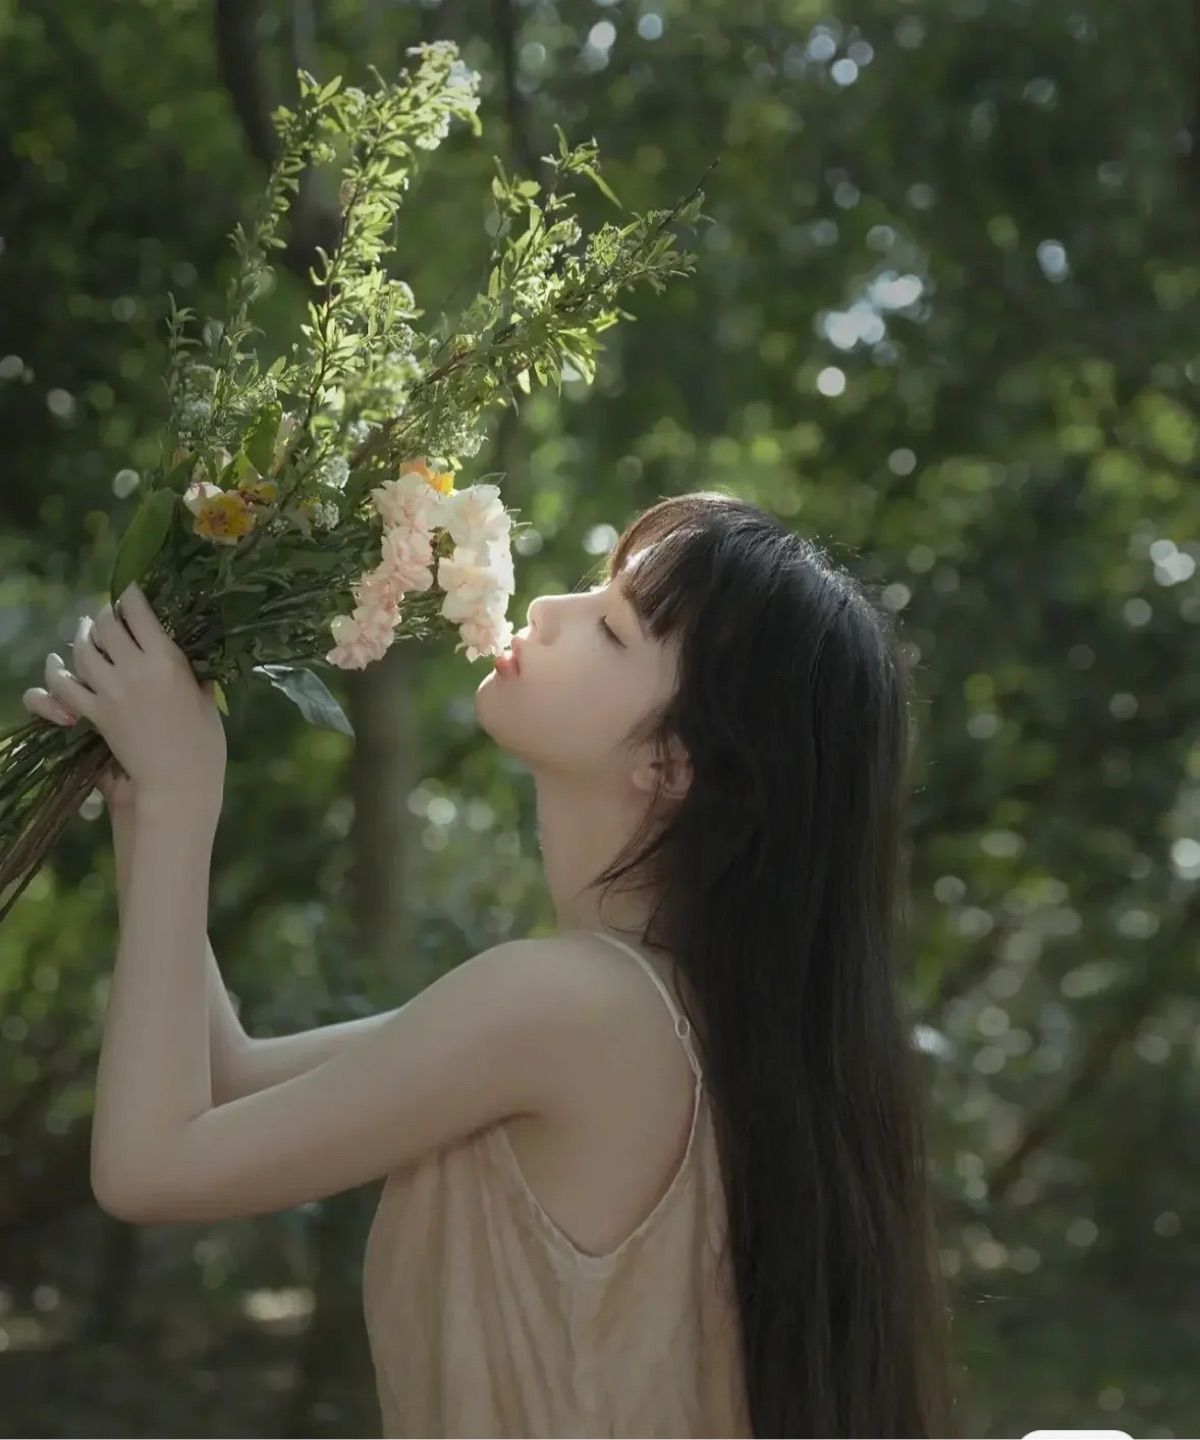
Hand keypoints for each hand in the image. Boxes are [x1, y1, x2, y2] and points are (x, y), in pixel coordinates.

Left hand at [41, 583, 226, 818]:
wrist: (179, 783)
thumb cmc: (204, 744)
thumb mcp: (206, 697)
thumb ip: (194, 670)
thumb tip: (193, 651)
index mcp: (167, 660)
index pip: (137, 611)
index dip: (130, 594)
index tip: (131, 591)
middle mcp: (134, 669)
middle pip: (105, 624)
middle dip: (105, 614)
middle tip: (111, 615)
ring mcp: (110, 691)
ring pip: (82, 649)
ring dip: (82, 637)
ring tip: (86, 631)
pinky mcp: (94, 714)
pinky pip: (64, 686)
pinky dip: (56, 674)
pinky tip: (58, 665)